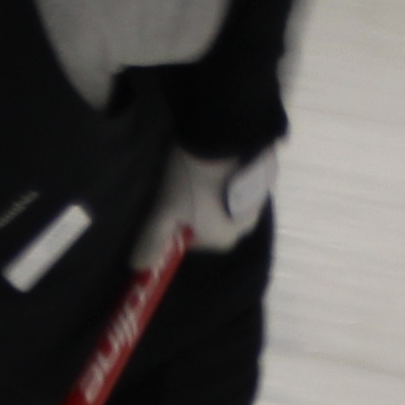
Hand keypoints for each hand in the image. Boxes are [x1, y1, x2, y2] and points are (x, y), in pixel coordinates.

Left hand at [134, 139, 278, 269]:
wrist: (225, 138)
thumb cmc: (192, 181)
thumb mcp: (164, 211)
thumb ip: (152, 241)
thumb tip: (138, 267)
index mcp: (224, 240)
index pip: (194, 241)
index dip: (178, 224)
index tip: (169, 205)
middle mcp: (246, 227)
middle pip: (214, 223)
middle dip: (199, 209)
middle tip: (183, 185)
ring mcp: (259, 201)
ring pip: (228, 203)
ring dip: (215, 192)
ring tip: (200, 169)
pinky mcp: (265, 177)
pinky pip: (242, 184)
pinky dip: (230, 177)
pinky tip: (217, 161)